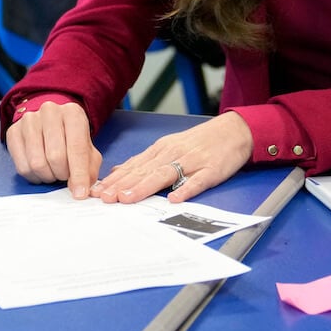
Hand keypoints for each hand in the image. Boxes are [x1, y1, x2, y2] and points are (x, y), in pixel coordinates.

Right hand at [5, 102, 101, 198]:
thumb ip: (88, 169)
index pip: (77, 147)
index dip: (79, 174)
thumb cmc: (71, 138)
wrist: (50, 122)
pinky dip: (34, 176)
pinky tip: (41, 170)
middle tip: (65, 175)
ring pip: (37, 163)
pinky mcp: (13, 132)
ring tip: (53, 171)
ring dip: (48, 176)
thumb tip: (78, 189)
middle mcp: (50, 112)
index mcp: (72, 113)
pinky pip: (22, 167)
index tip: (80, 193)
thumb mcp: (88, 149)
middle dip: (62, 174)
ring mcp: (29, 120)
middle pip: (55, 156)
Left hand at [92, 112, 253, 204]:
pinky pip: (197, 181)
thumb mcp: (168, 147)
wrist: (232, 131)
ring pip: (164, 174)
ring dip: (145, 187)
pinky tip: (174, 199)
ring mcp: (191, 161)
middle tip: (105, 198)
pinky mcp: (211, 170)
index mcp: (160, 150)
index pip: (133, 166)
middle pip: (144, 171)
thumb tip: (118, 173)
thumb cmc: (198, 143)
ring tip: (129, 199)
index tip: (97, 191)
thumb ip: (145, 162)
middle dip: (123, 185)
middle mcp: (172, 154)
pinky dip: (185, 190)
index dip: (115, 179)